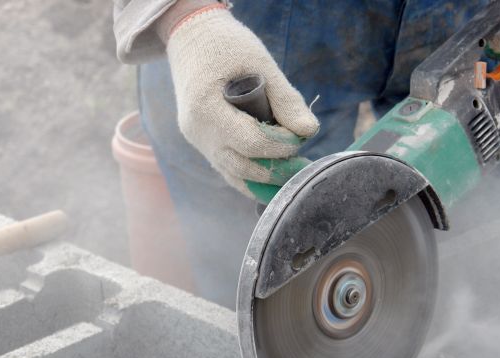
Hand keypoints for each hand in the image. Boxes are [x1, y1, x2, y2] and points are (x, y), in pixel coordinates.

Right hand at [164, 7, 318, 196]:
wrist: (190, 37)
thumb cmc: (227, 44)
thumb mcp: (261, 63)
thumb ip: (285, 99)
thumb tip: (310, 130)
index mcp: (207, 107)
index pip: (251, 142)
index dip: (281, 145)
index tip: (301, 136)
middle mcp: (197, 131)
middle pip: (242, 166)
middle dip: (276, 167)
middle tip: (303, 161)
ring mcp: (197, 140)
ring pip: (234, 174)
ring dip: (265, 177)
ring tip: (293, 171)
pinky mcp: (201, 143)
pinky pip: (227, 168)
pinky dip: (251, 176)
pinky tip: (275, 175)